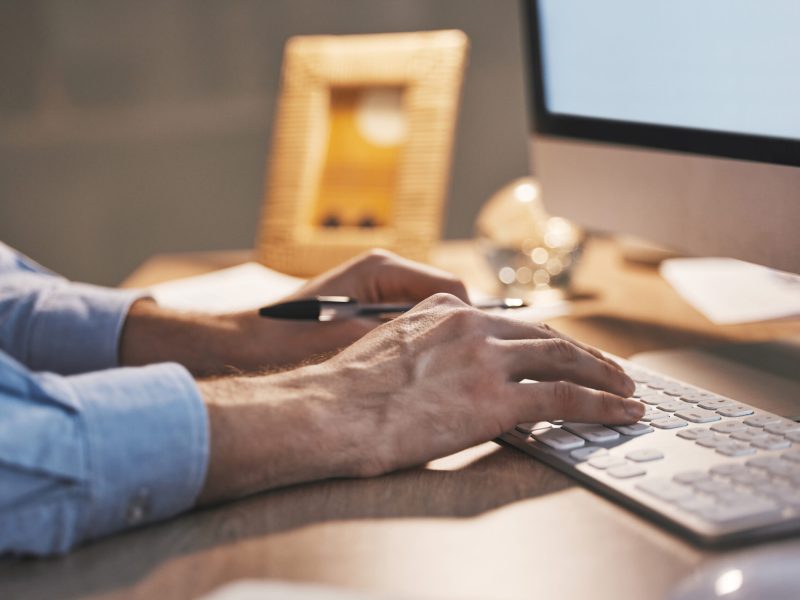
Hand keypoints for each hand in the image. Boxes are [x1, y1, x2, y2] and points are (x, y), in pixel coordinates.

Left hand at [120, 249, 467, 373]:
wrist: (251, 345)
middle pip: (445, 298)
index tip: (478, 357)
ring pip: (431, 312)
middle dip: (460, 331)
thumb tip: (453, 342)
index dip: (471, 324)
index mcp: (383, 269)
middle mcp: (384, 270)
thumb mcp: (356, 340)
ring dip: (441, 339)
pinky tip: (417, 370)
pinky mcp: (368, 306)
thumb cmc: (297, 341)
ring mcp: (376, 288)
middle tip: (470, 366)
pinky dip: (419, 343)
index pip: (451, 289)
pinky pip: (410, 322)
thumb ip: (405, 336)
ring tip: (447, 371)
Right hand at [197, 294, 640, 502]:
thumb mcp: (386, 350)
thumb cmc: (345, 391)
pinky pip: (563, 397)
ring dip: (602, 374)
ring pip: (563, 358)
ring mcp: (485, 359)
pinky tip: (621, 411)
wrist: (330, 412)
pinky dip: (600, 403)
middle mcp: (470, 325)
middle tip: (609, 367)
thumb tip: (440, 368)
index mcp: (443, 312)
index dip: (543, 339)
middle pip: (544, 334)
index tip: (561, 350)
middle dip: (583, 352)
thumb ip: (423, 347)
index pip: (509, 322)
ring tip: (626, 388)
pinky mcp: (495, 398)